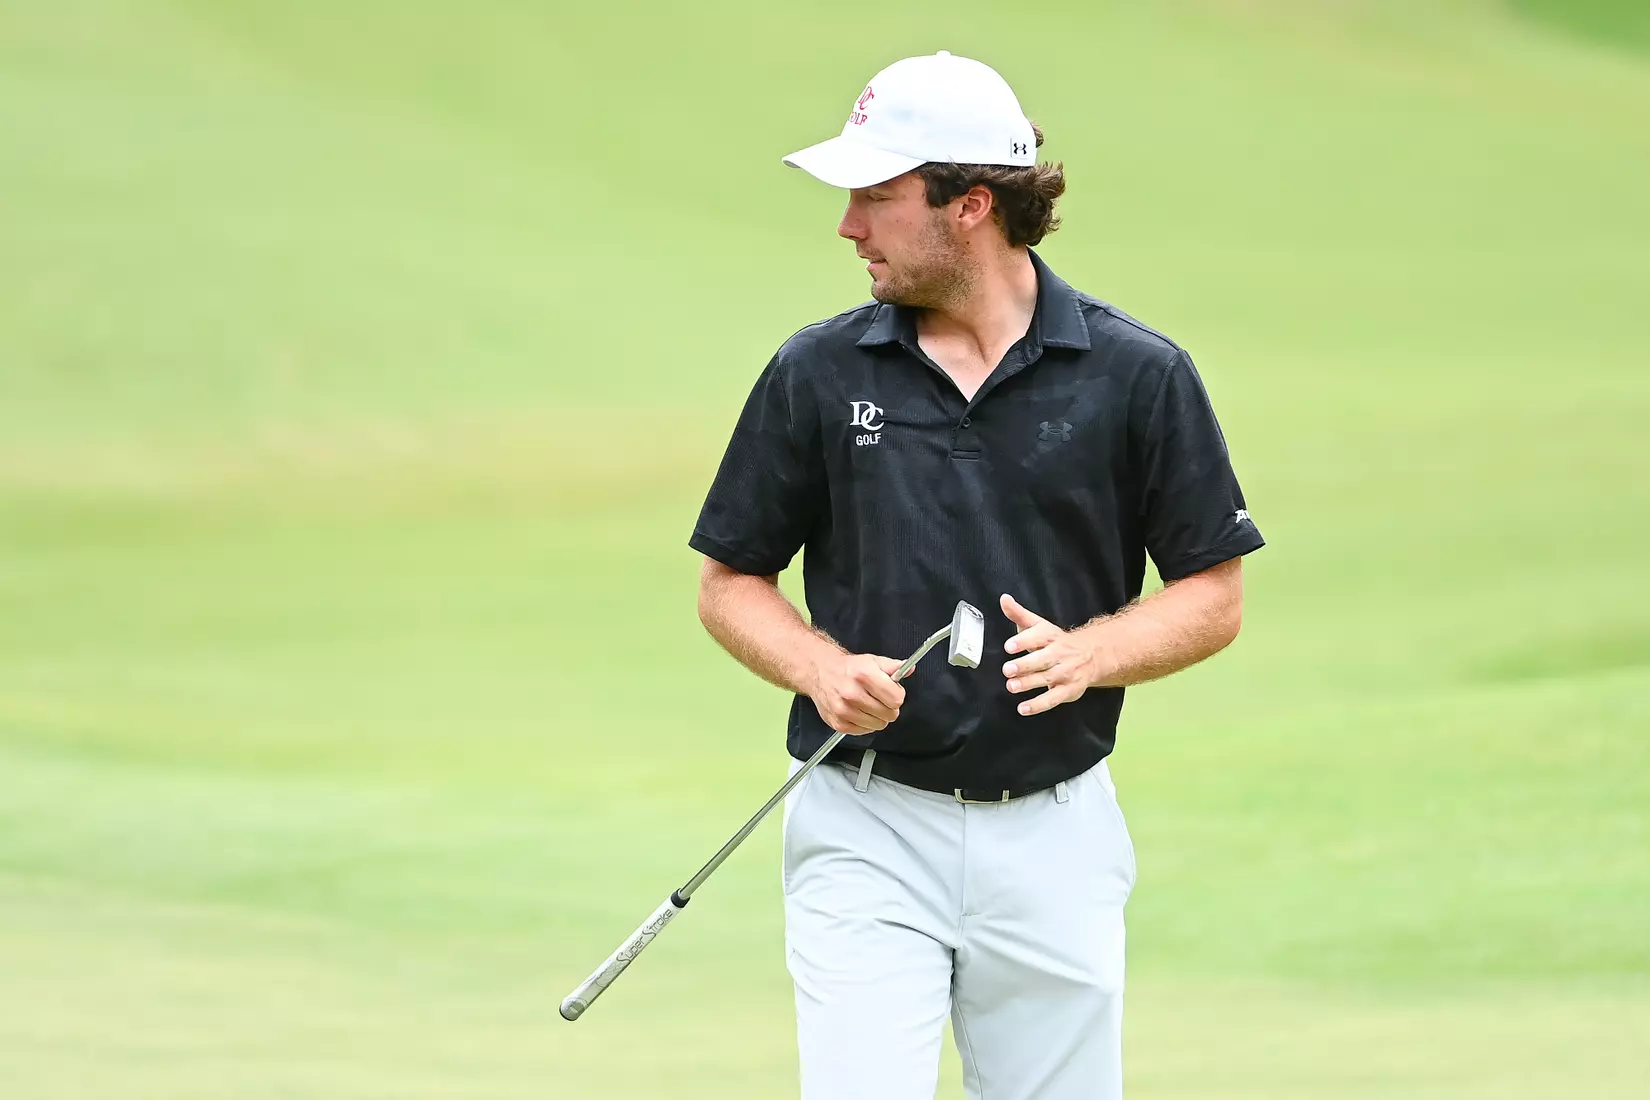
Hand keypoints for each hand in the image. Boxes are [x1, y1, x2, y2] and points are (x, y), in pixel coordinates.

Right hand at [808, 652, 905, 733]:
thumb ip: (893, 667)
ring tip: (867, 705)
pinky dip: (864, 724)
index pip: (896, 699)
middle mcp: (852, 693)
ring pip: (878, 725)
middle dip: (888, 707)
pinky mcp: (838, 723)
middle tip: (878, 698)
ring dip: (877, 717)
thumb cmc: (849, 669)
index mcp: (864, 675)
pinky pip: (864, 731)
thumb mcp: (872, 661)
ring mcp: (844, 710)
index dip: (896, 695)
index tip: (891, 692)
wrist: (821, 672)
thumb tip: (909, 668)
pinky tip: (858, 711)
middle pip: (889, 714)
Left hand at [1001, 594, 1098, 715]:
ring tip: (1011, 686)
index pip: (1038, 637)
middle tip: (1008, 669)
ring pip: (1047, 679)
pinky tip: (1023, 708)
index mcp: (1051, 637)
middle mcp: (1060, 654)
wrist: (1091, 656)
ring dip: (1029, 683)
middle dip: (1025, 665)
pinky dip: (1038, 705)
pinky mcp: (1068, 690)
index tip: (1009, 646)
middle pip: (1042, 659)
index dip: (1023, 641)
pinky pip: (1053, 699)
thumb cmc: (1056, 642)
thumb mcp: (1039, 625)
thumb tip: (1003, 599)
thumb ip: (1018, 614)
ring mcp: (1065, 673)